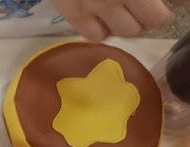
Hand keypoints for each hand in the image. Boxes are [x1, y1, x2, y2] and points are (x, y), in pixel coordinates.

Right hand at [53, 0, 174, 38]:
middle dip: (157, 14)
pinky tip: (104, 18)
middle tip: (152, 8)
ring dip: (132, 24)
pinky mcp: (74, 15)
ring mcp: (97, 7)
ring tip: (126, 12)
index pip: (173, 1)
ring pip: (128, 32)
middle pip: (155, 20)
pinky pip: (97, 36)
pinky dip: (104, 30)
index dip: (179, 2)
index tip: (178, 3)